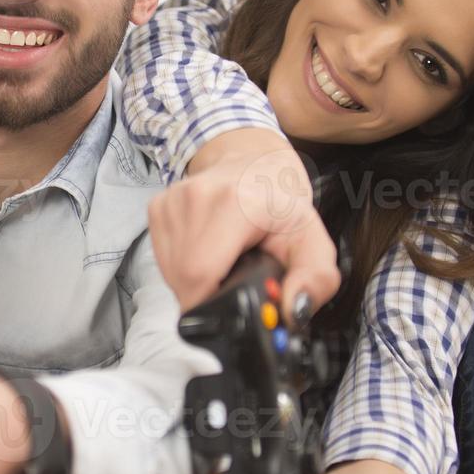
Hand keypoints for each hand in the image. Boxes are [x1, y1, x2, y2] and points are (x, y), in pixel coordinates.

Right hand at [151, 128, 339, 322]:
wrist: (254, 163)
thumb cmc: (281, 203)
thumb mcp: (312, 241)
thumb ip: (316, 280)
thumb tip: (293, 310)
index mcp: (237, 202)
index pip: (200, 273)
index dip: (213, 303)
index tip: (233, 305)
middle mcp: (197, 196)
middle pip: (183, 278)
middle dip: (208, 295)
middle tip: (233, 283)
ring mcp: (172, 200)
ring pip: (170, 272)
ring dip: (194, 282)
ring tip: (223, 264)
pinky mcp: (157, 206)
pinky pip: (162, 259)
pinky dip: (182, 267)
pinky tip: (206, 253)